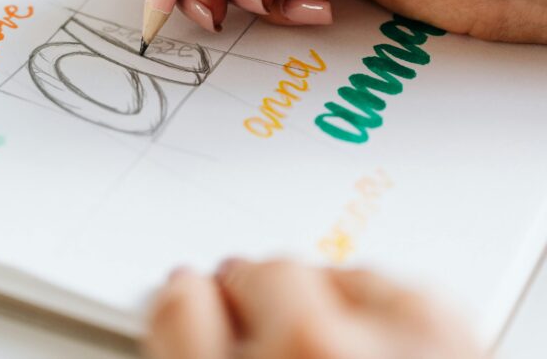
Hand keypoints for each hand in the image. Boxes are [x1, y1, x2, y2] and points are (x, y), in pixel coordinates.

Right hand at [144, 259, 481, 358]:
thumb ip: (203, 355)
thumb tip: (194, 308)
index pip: (178, 310)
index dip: (188, 304)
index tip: (196, 299)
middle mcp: (290, 353)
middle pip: (249, 274)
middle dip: (253, 296)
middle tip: (267, 328)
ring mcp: (368, 341)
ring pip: (319, 270)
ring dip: (322, 300)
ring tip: (338, 349)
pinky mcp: (440, 330)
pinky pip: (388, 283)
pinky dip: (384, 309)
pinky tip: (386, 347)